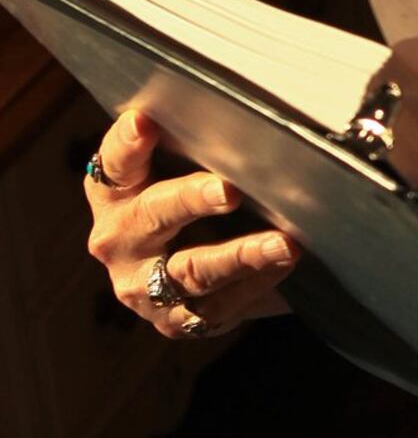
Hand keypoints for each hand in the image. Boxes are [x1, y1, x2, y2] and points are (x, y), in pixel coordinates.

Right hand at [84, 109, 300, 338]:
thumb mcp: (184, 170)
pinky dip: (255, 285)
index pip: (116, 164)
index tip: (144, 122)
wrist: (190, 274)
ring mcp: (141, 286)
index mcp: (113, 193)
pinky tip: (284, 267)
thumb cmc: (193, 199)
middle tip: (229, 191)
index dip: (128, 143)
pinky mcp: (172, 320)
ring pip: (190, 270)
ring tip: (283, 244)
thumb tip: (250, 116)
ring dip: (240, 256)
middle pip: (153, 215)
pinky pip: (216, 306)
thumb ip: (196, 146)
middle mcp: (119, 239)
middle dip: (191, 201)